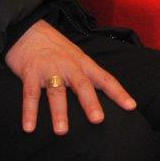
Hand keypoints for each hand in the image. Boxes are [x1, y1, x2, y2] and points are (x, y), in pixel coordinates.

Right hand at [4, 19, 135, 134]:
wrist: (27, 29)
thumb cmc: (54, 47)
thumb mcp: (74, 56)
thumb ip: (84, 74)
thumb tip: (97, 97)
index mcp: (83, 63)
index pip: (105, 78)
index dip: (118, 92)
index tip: (131, 106)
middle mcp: (69, 66)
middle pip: (82, 85)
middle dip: (90, 103)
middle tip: (98, 120)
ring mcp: (49, 69)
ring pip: (56, 92)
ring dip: (59, 112)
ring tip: (62, 131)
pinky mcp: (30, 72)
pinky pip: (30, 94)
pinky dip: (29, 112)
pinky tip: (29, 128)